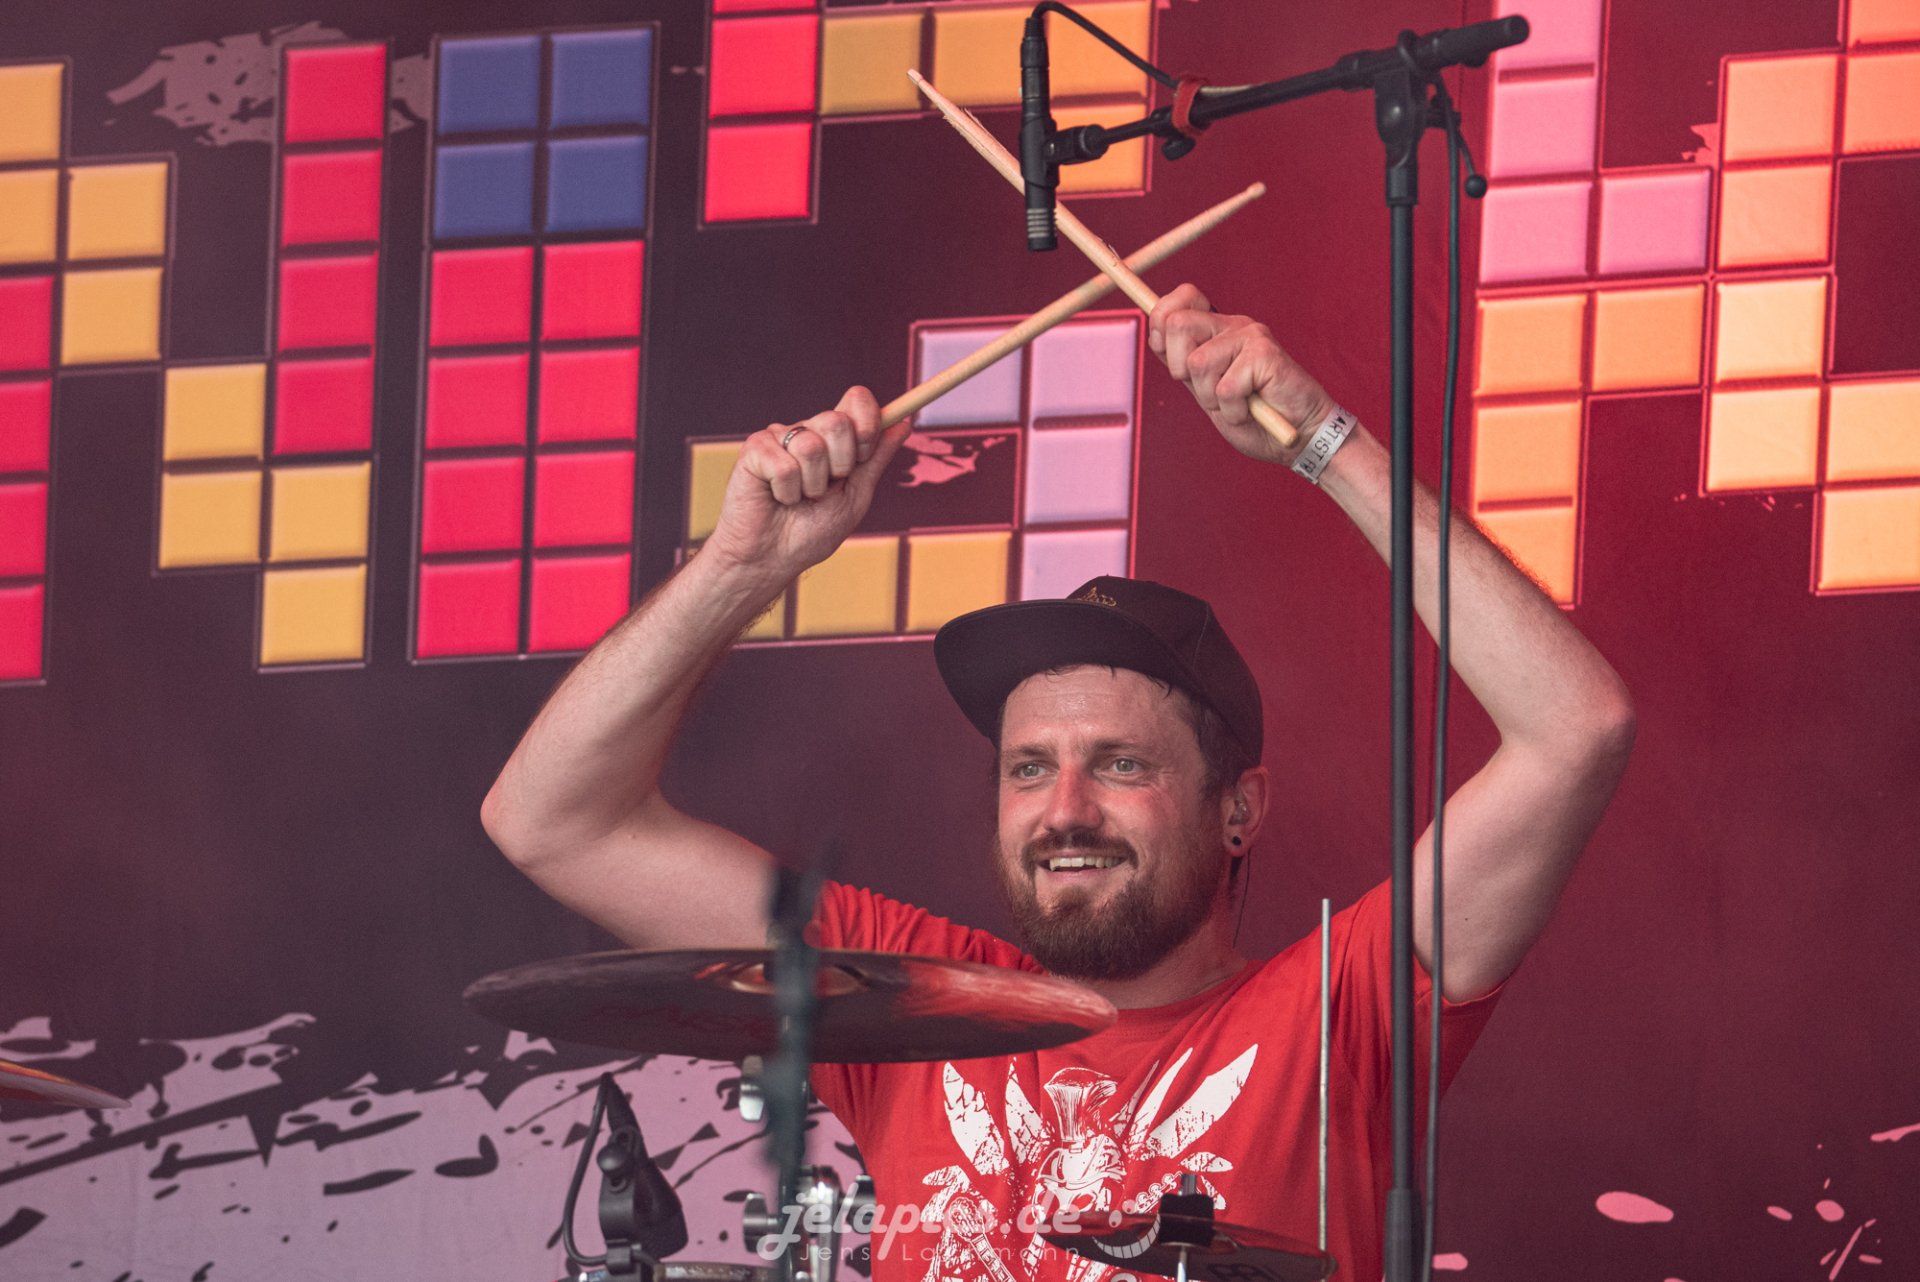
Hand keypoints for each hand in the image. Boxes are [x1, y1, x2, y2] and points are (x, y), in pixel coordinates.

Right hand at [702, 386, 910, 578]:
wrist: (773, 559)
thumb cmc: (812, 532)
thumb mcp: (855, 496)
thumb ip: (876, 459)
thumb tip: (904, 423)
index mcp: (835, 439)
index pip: (858, 401)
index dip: (868, 423)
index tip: (864, 455)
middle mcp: (807, 431)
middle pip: (837, 421)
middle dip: (840, 465)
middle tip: (825, 489)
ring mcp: (779, 438)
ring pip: (811, 446)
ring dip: (812, 486)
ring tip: (799, 499)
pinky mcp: (754, 451)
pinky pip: (783, 466)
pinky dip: (787, 493)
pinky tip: (778, 498)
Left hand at [1147, 284, 1338, 467]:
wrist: (1300, 435)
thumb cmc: (1255, 418)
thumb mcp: (1207, 391)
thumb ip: (1184, 364)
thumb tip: (1154, 330)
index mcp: (1217, 330)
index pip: (1180, 301)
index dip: (1161, 324)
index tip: (1175, 361)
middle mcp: (1233, 325)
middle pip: (1177, 324)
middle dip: (1180, 369)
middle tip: (1209, 391)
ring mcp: (1250, 336)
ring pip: (1197, 362)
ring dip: (1212, 397)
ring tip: (1237, 403)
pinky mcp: (1265, 353)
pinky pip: (1225, 387)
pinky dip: (1234, 410)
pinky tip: (1253, 409)